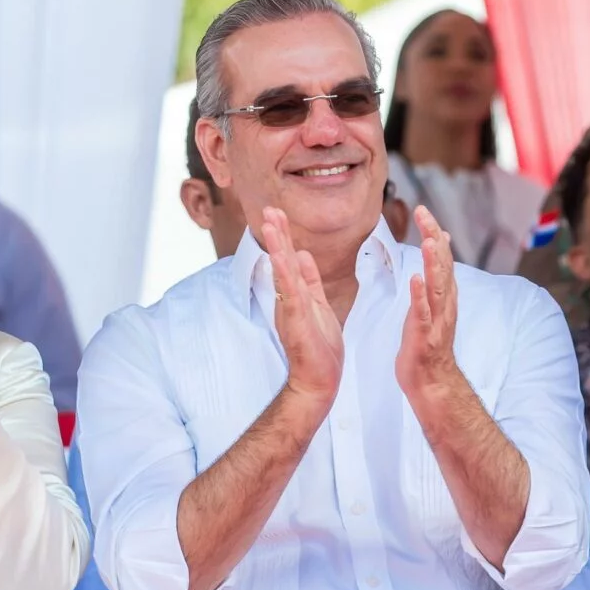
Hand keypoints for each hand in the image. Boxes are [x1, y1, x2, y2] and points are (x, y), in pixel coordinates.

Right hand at [261, 207, 343, 405]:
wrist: (319, 380)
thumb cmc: (320, 348)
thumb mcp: (319, 305)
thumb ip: (310, 280)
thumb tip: (303, 253)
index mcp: (297, 293)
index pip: (288, 258)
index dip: (283, 235)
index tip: (277, 213)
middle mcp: (290, 298)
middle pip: (282, 259)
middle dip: (276, 233)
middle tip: (268, 209)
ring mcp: (291, 308)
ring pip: (282, 272)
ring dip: (276, 247)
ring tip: (269, 224)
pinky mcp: (296, 321)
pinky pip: (291, 293)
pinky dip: (286, 274)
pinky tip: (281, 257)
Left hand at [396, 206, 465, 412]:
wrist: (432, 381)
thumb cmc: (428, 342)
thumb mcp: (433, 302)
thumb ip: (438, 274)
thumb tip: (440, 242)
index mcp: (444, 294)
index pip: (442, 257)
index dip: (434, 232)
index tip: (423, 210)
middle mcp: (444, 302)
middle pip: (442, 264)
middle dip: (433, 237)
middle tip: (424, 213)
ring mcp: (436, 319)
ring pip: (437, 285)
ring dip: (432, 262)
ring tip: (427, 239)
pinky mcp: (425, 335)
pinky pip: (424, 313)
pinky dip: (420, 296)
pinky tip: (416, 279)